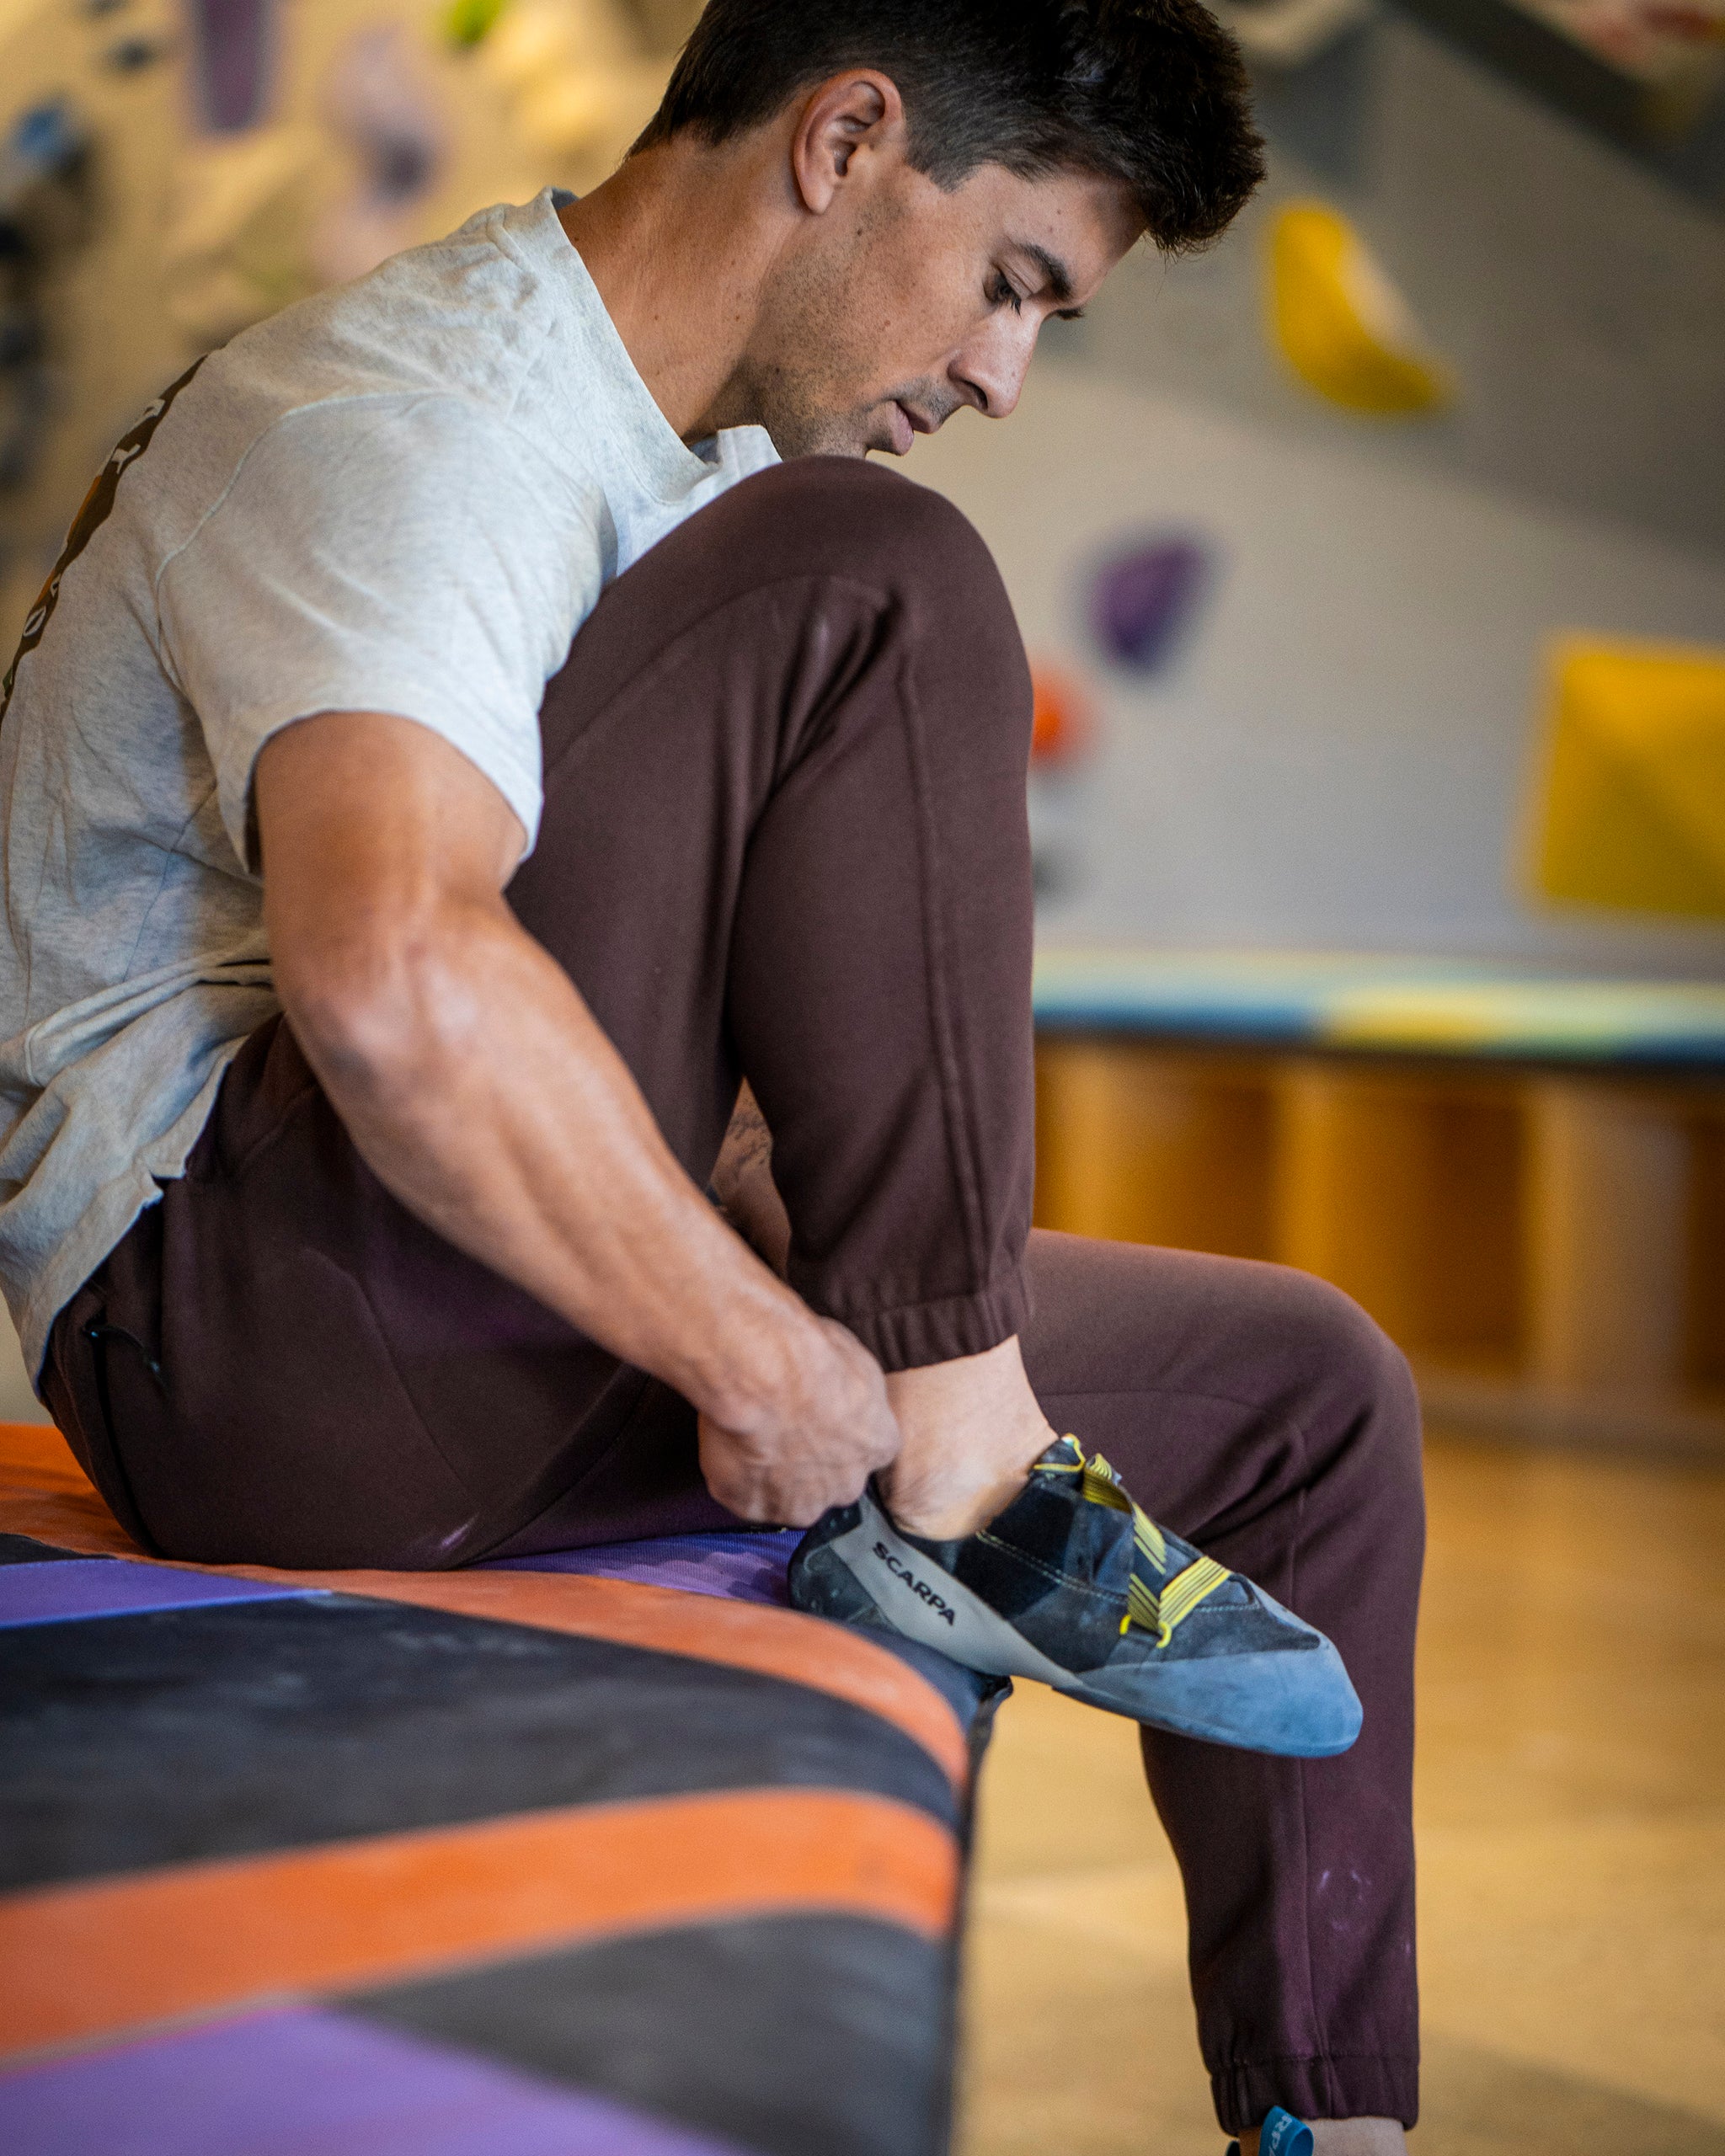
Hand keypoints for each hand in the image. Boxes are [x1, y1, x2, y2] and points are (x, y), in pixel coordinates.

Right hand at [697, 1317, 899, 1525]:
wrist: (764, 1374)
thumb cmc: (810, 1357)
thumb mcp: (856, 1361)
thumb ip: (856, 1393)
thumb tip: (846, 1391)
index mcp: (877, 1446)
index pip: (865, 1452)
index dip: (838, 1435)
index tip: (817, 1417)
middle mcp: (846, 1485)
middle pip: (830, 1483)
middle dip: (809, 1463)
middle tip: (782, 1428)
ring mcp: (798, 1503)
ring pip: (788, 1498)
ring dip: (772, 1477)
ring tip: (750, 1438)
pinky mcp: (752, 1507)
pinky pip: (743, 1497)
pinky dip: (734, 1477)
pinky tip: (729, 1445)